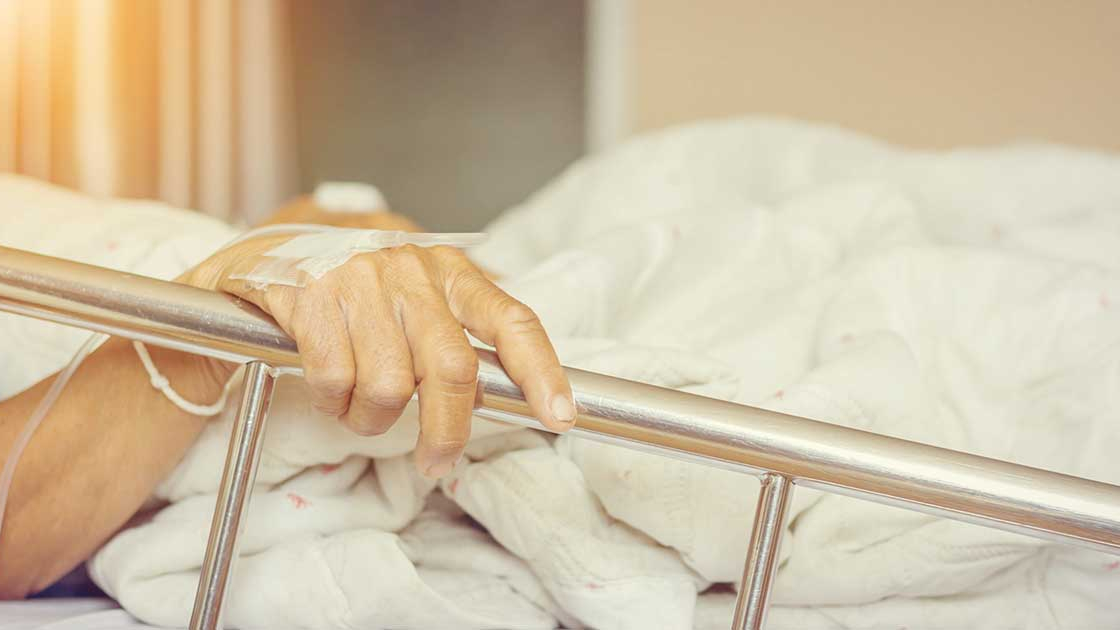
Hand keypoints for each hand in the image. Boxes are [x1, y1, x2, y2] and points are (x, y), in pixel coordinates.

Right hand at [187, 236, 574, 476]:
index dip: (541, 371)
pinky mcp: (307, 295)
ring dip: (373, 418)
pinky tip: (327, 389)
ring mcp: (357, 278)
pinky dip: (333, 403)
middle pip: (451, 369)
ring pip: (390, 386)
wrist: (258, 256)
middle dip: (447, 430)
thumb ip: (455, 330)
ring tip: (358, 407)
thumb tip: (511, 387)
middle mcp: (408, 268)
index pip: (509, 319)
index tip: (561, 416)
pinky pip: (336, 380)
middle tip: (436, 460)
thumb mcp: (411, 294)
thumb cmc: (347, 288)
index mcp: (446, 269)